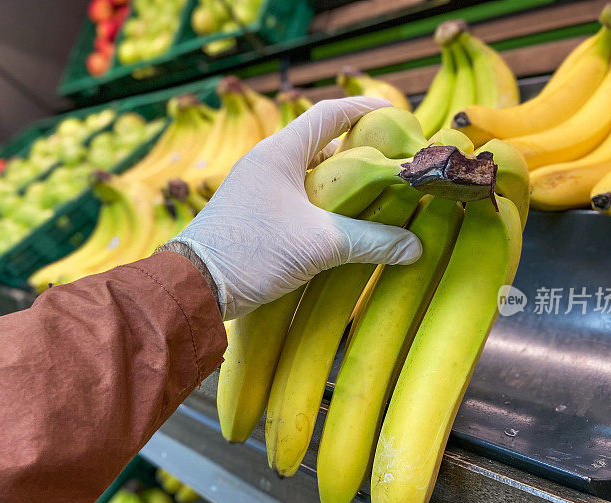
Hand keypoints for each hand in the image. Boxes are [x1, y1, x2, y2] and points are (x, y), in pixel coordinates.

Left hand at [169, 97, 421, 319]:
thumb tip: (415, 248)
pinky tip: (337, 225)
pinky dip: (319, 204)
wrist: (194, 286)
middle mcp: (266, 163)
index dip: (364, 109)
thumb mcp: (320, 245)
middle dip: (356, 151)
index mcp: (279, 153)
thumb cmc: (252, 252)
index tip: (393, 114)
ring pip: (306, 173)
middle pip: (319, 143)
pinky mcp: (252, 214)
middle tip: (388, 162)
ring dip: (336, 182)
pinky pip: (294, 197)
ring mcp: (256, 189)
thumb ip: (370, 241)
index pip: (328, 114)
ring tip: (370, 195)